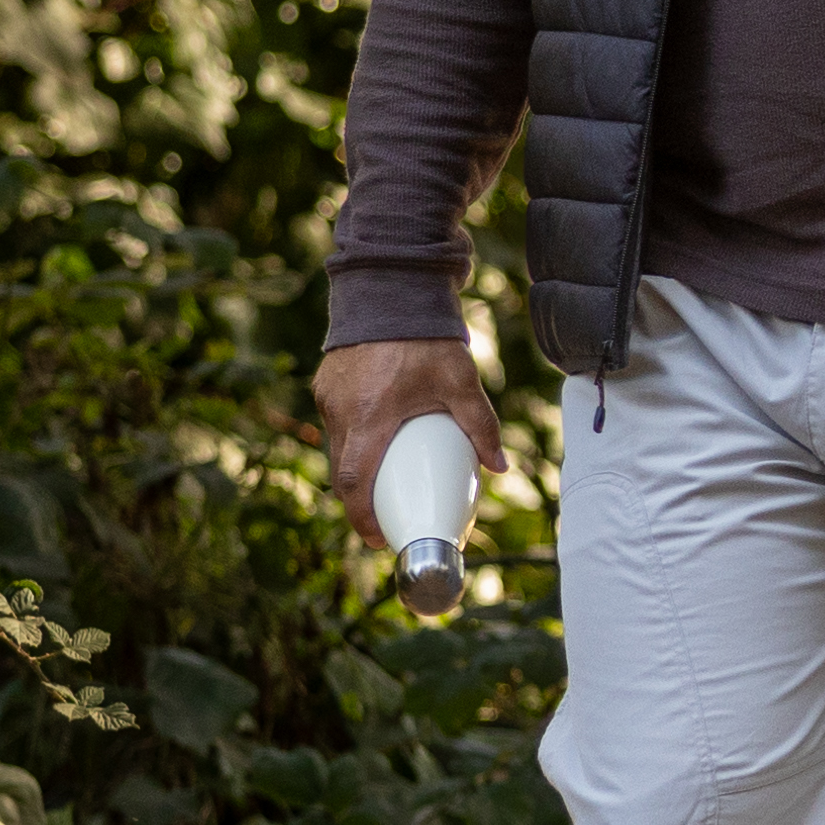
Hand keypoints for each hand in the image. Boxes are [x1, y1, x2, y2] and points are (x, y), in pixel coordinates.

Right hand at [312, 334, 499, 546]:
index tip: (377, 537)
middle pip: (343, 471)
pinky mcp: (326, 382)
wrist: (391, 286)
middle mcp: (342, 410)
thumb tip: (498, 467)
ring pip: (337, 448)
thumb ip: (480, 425)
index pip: (354, 482)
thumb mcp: (460, 382)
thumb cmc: (426, 335)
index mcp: (370, 417)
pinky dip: (352, 440)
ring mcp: (329, 396)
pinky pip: (337, 423)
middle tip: (384, 518)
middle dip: (360, 502)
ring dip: (355, 470)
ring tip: (382, 484)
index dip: (362, 517)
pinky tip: (374, 442)